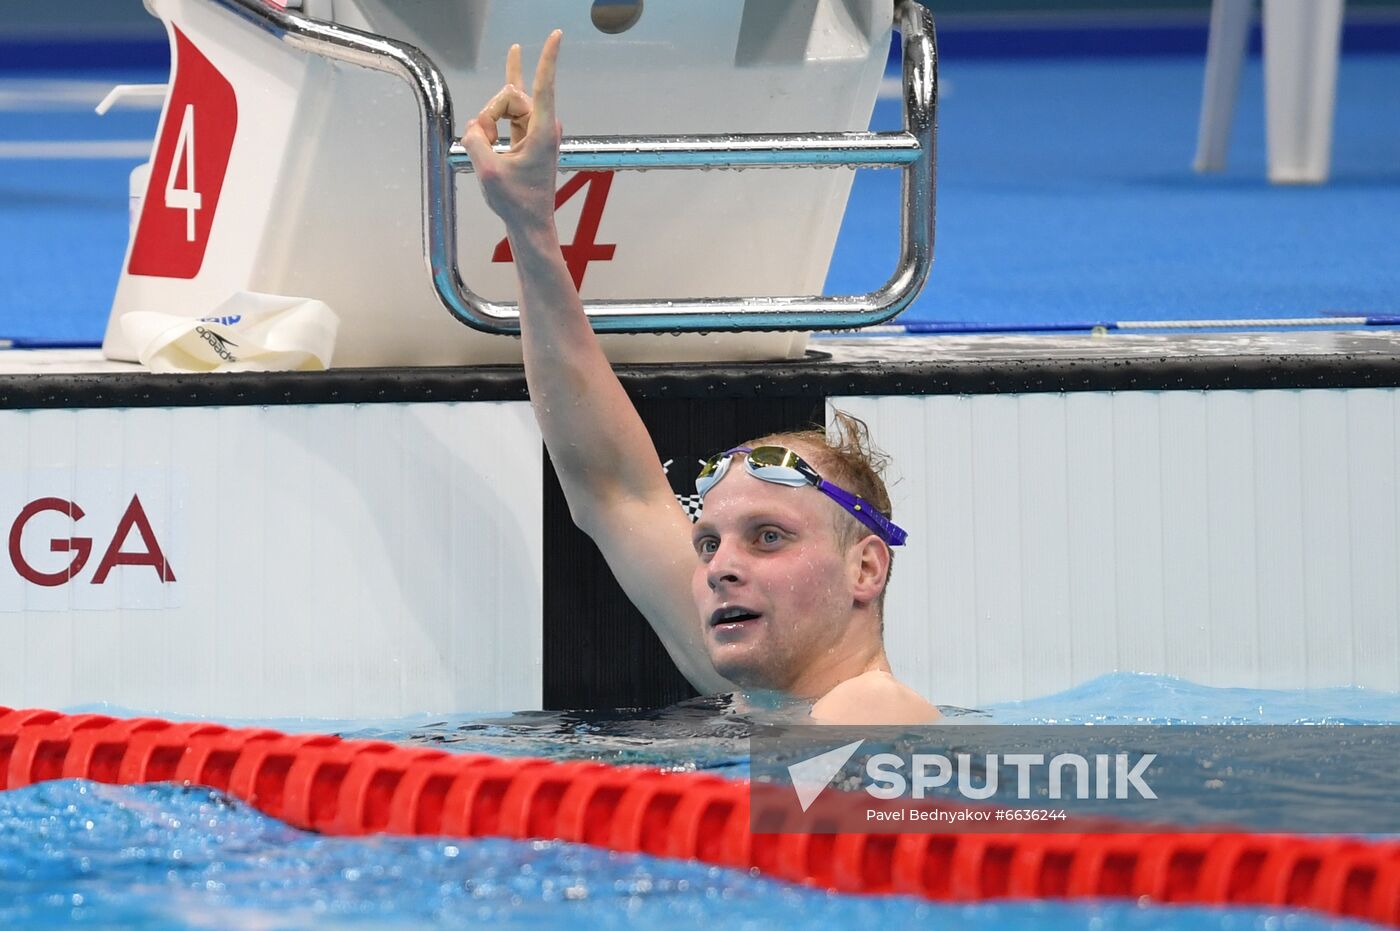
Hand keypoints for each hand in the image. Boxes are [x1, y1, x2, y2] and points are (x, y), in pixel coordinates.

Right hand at [462, 31, 562, 231]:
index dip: (548, 58)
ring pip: (503, 104)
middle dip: (490, 114)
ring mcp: (537, 126)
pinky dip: (497, 105)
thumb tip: (476, 125)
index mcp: (541, 131)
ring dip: (489, 122)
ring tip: (490, 147)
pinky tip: (515, 54)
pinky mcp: (529, 130)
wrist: (529, 222)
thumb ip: (475, 139)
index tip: (557, 33)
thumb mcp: (487, 171)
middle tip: (485, 144)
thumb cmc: (515, 202)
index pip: (543, 85)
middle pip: (508, 95)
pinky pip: (510, 104)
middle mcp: (543, 124)